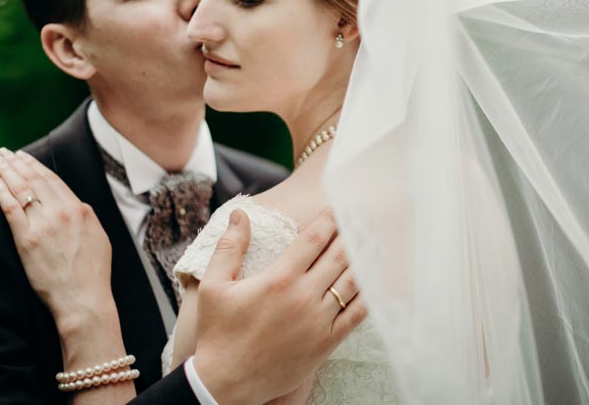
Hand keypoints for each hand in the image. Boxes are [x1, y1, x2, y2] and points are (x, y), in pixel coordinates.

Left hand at [0, 148, 114, 327]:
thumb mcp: (99, 237)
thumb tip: (75, 206)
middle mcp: (64, 212)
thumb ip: (85, 218)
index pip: (54, 181)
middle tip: (7, 152)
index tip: (26, 157)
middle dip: (19, 163)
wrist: (83, 298)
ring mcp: (45, 225)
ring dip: (8, 171)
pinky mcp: (28, 240)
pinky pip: (12, 209)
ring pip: (23, 189)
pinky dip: (2, 192)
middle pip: (36, 180)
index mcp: (81, 210)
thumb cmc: (93, 273)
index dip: (37, 166)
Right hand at [193, 208, 366, 404]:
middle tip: (366, 217)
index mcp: (279, 278)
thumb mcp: (213, 286)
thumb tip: (241, 214)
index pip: (314, 238)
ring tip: (375, 242)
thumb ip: (229, 247)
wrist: (226, 383)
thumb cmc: (219, 333)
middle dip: (354, 232)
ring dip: (365, 259)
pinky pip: (356, 314)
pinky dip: (369, 295)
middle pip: (340, 254)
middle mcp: (304, 296)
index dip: (331, 218)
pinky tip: (376, 281)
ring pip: (353, 281)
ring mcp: (318, 320)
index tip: (340, 205)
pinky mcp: (326, 342)